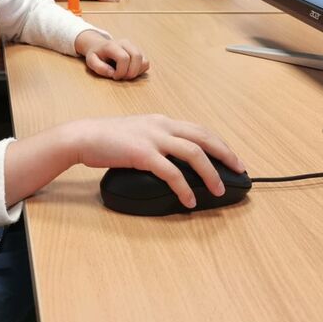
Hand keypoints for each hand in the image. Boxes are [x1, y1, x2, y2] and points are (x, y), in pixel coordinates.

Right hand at [68, 114, 244, 208]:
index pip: (199, 129)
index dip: (219, 143)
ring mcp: (153, 138)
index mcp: (162, 121)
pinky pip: (171, 172)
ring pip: (193, 153)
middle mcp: (162, 125)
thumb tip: (170, 159)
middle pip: (204, 137)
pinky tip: (189, 200)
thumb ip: (155, 141)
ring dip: (210, 173)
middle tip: (239, 170)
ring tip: (219, 190)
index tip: (231, 157)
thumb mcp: (137, 132)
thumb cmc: (107, 138)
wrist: (83, 136)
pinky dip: (184, 187)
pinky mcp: (143, 154)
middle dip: (225, 154)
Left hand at [75, 31, 148, 80]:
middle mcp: (125, 43)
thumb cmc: (96, 55)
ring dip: (136, 72)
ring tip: (125, 75)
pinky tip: (130, 72)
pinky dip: (140, 70)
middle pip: (137, 57)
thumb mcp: (91, 61)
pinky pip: (146, 63)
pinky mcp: (138, 52)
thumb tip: (112, 73)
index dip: (121, 71)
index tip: (114, 76)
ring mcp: (133, 47)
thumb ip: (99, 67)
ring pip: (144, 60)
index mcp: (112, 45)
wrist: (99, 46)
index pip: (124, 58)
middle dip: (131, 72)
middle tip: (122, 77)